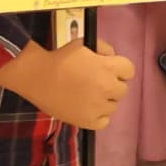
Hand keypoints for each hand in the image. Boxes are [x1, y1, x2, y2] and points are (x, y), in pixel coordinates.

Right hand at [0, 41, 132, 133]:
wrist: (35, 75)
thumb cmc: (58, 57)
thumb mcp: (83, 44)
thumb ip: (103, 49)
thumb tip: (112, 58)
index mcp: (108, 68)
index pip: (130, 71)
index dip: (120, 69)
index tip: (109, 70)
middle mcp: (107, 88)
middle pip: (122, 90)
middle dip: (111, 84)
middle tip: (95, 82)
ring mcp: (98, 107)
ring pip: (113, 106)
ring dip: (104, 100)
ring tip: (86, 96)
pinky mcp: (88, 121)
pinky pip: (104, 121)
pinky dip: (97, 116)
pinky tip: (86, 108)